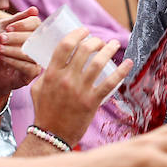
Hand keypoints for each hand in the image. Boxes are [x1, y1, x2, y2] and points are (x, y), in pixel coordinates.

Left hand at [0, 8, 43, 103]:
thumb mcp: (1, 28)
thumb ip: (17, 18)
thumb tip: (34, 10)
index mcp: (31, 32)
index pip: (36, 24)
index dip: (24, 24)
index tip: (8, 28)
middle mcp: (37, 45)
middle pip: (34, 37)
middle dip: (16, 37)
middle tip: (1, 38)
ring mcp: (36, 60)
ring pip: (31, 52)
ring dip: (13, 49)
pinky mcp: (32, 74)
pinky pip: (28, 66)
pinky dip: (14, 61)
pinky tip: (2, 57)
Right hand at [29, 26, 131, 145]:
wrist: (51, 136)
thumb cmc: (44, 112)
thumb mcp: (38, 89)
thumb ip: (45, 74)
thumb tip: (53, 61)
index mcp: (51, 74)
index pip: (64, 46)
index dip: (76, 34)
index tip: (84, 30)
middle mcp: (65, 79)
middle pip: (84, 50)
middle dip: (95, 41)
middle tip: (100, 41)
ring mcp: (80, 90)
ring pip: (98, 63)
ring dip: (109, 49)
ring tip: (114, 44)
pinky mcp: (92, 101)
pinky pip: (110, 82)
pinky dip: (121, 71)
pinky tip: (129, 62)